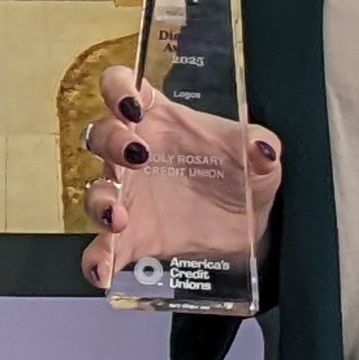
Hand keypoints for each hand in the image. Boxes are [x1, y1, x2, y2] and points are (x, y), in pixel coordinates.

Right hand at [76, 63, 281, 294]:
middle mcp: (134, 154)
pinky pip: (102, 248)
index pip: (123, 87)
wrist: (249, 230)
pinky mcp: (131, 238)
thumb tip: (263, 150)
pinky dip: (96, 260)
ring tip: (119, 218)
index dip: (118, 89)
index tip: (132, 106)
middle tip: (136, 157)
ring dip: (99, 201)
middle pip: (101, 135)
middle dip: (111, 142)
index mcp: (159, 120)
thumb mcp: (258, 159)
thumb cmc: (243, 178)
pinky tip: (103, 272)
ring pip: (95, 190)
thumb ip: (261, 148)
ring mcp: (128, 197)